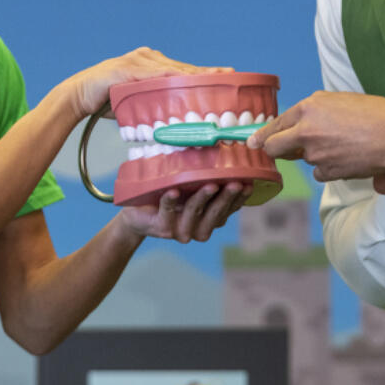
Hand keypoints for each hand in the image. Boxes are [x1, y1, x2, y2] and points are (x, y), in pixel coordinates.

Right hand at [66, 48, 230, 119]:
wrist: (78, 96)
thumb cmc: (107, 101)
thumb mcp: (137, 102)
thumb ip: (154, 104)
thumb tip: (175, 122)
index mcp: (151, 63)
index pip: (182, 70)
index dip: (203, 74)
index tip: (226, 76)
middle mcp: (147, 57)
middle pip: (182, 67)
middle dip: (206, 72)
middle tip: (230, 74)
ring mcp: (138, 59)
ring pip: (173, 69)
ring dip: (195, 75)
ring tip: (216, 78)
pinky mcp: (128, 67)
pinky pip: (155, 74)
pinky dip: (172, 78)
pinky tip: (187, 82)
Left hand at [120, 181, 248, 242]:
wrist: (136, 210)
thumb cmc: (167, 193)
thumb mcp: (189, 185)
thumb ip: (205, 178)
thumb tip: (225, 155)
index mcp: (209, 219)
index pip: (229, 210)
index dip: (239, 200)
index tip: (249, 184)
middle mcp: (198, 228)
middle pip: (216, 215)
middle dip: (227, 199)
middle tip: (235, 183)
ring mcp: (180, 230)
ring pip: (195, 214)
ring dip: (203, 199)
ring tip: (210, 185)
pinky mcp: (162, 228)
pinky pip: (167, 213)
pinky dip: (171, 202)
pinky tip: (173, 191)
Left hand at [247, 91, 384, 181]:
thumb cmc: (377, 114)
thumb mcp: (341, 101)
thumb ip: (317, 112)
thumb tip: (303, 123)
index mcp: (309, 106)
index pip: (277, 123)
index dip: (263, 135)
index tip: (253, 142)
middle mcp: (305, 129)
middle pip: (275, 147)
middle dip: (272, 150)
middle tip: (274, 152)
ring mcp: (314, 152)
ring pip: (305, 158)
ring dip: (316, 155)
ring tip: (344, 145)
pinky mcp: (326, 170)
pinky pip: (320, 173)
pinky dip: (330, 169)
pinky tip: (348, 159)